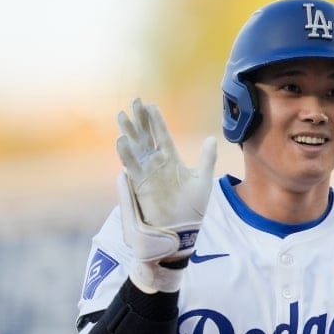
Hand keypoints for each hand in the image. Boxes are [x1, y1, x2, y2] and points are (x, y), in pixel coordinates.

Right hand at [115, 98, 216, 291]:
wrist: (182, 231)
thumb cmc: (194, 208)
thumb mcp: (202, 180)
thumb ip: (206, 158)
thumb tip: (212, 138)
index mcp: (171, 159)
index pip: (162, 135)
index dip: (156, 121)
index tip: (150, 105)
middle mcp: (157, 164)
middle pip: (145, 137)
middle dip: (139, 121)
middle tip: (134, 103)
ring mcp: (147, 173)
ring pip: (136, 148)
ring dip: (129, 133)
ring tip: (122, 116)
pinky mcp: (140, 185)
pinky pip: (131, 167)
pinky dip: (126, 154)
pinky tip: (122, 140)